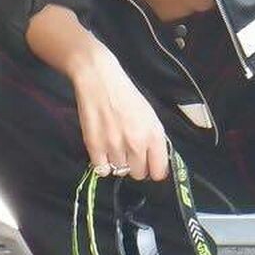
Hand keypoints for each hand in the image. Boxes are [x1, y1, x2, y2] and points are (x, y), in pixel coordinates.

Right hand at [69, 48, 170, 182]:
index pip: (159, 171)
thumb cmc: (127, 95)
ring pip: (120, 171)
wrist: (99, 80)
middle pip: (139, 174)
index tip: (148, 165)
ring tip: (114, 145)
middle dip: (135, 166)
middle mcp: (137, 143)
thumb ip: (155, 140)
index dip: (154, 169)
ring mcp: (115, 146)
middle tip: (129, 152)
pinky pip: (102, 170)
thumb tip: (156, 163)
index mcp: (154, 135)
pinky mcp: (95, 146)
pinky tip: (103, 150)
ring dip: (118, 162)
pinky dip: (102, 163)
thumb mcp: (150, 115)